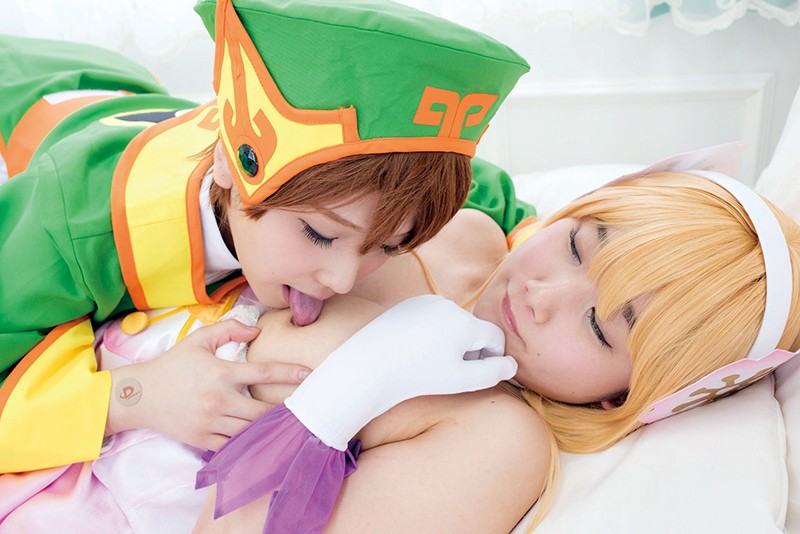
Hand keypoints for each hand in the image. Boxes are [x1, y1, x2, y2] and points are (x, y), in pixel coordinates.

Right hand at [106, 319, 309, 450]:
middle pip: (264, 410)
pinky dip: (248, 442)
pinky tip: (261, 438)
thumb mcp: (198, 340)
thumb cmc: (172, 365)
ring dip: (270, 428)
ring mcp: (211, 423)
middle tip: (304, 407)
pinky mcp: (203, 441)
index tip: (309, 375)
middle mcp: (219, 400)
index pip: (264, 373)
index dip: (290, 374)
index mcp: (222, 373)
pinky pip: (234, 446)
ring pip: (251, 431)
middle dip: (286, 409)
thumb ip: (228, 329)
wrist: (138, 396)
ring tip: (288, 423)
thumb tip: (256, 332)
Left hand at [285, 295, 516, 449]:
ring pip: (452, 322)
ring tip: (431, 362)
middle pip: (473, 328)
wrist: (369, 367)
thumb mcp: (461, 381)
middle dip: (470, 349)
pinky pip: (432, 317)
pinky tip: (416, 350)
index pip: (494, 337)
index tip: (476, 373)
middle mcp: (448, 305)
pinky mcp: (409, 304)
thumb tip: (512, 364)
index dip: (492, 357)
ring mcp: (426, 301)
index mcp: (464, 322)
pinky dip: (432, 332)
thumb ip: (493, 372)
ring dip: (451, 340)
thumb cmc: (417, 377)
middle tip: (450, 372)